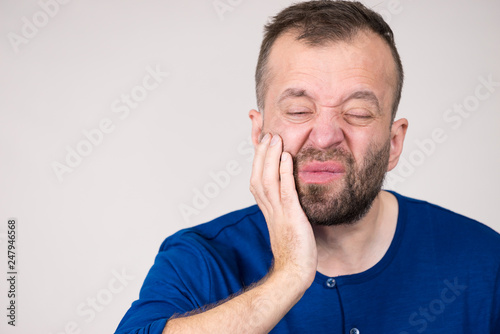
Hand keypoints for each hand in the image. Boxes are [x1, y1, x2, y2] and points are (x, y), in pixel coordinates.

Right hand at [250, 133, 316, 287]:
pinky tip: (286, 157)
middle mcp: (268, 207)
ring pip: (268, 179)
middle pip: (258, 174)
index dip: (258, 158)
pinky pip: (285, 191)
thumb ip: (284, 206)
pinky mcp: (291, 216)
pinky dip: (284, 173)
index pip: (258, 177)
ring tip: (274, 138)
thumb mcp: (286, 222)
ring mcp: (278, 212)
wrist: (294, 271)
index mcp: (267, 207)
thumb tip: (288, 194)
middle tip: (265, 131)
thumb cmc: (293, 249)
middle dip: (260, 152)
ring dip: (270, 157)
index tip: (260, 138)